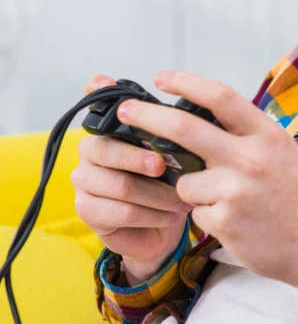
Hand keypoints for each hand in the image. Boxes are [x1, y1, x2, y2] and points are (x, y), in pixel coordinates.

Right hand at [72, 75, 189, 284]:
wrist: (159, 230)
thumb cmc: (166, 185)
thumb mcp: (176, 158)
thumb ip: (172, 138)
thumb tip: (187, 126)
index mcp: (110, 130)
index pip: (101, 109)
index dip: (108, 102)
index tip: (117, 93)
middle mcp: (90, 151)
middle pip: (108, 150)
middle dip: (141, 159)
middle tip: (165, 167)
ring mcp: (84, 181)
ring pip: (122, 185)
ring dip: (159, 195)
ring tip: (183, 201)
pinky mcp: (87, 210)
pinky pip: (123, 212)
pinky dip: (154, 215)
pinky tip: (171, 216)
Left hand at [114, 70, 297, 323]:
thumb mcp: (283, 155)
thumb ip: (245, 138)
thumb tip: (196, 124)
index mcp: (267, 135)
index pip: (220, 96)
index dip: (185, 82)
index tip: (162, 77)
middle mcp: (251, 157)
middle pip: (183, 128)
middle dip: (147, 116)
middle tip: (126, 111)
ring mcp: (236, 190)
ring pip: (184, 182)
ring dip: (194, 193)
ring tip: (230, 205)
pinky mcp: (224, 221)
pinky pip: (195, 214)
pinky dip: (208, 219)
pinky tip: (237, 224)